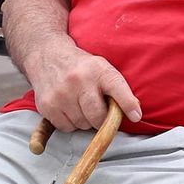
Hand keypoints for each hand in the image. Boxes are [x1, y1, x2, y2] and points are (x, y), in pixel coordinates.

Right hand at [25, 42, 142, 130]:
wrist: (47, 55)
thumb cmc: (80, 66)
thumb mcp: (102, 68)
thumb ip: (118, 89)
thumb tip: (135, 113)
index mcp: (98, 69)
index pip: (117, 88)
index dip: (127, 104)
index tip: (136, 116)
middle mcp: (79, 80)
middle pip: (98, 116)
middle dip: (102, 120)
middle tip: (99, 112)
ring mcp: (61, 94)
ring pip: (82, 124)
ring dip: (85, 121)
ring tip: (80, 104)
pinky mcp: (47, 105)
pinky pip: (66, 127)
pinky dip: (70, 123)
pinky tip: (68, 107)